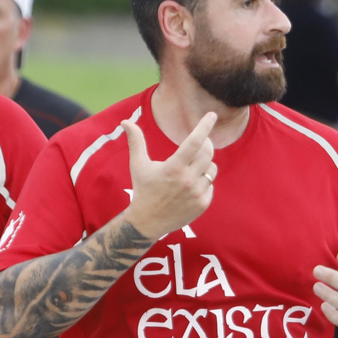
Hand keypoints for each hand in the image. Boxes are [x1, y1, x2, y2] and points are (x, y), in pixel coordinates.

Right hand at [121, 112, 215, 240]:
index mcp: (173, 168)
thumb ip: (136, 141)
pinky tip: (191, 185)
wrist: (148, 221)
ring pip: (212, 169)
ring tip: (192, 167)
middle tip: (203, 141)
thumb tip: (125, 122)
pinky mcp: (202, 204)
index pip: (194, 142)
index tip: (212, 115)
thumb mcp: (138, 165)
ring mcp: (197, 193)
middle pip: (208, 153)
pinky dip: (204, 181)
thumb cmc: (143, 189)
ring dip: (205, 164)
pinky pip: (210, 185)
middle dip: (207, 143)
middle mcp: (188, 180)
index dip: (204, 126)